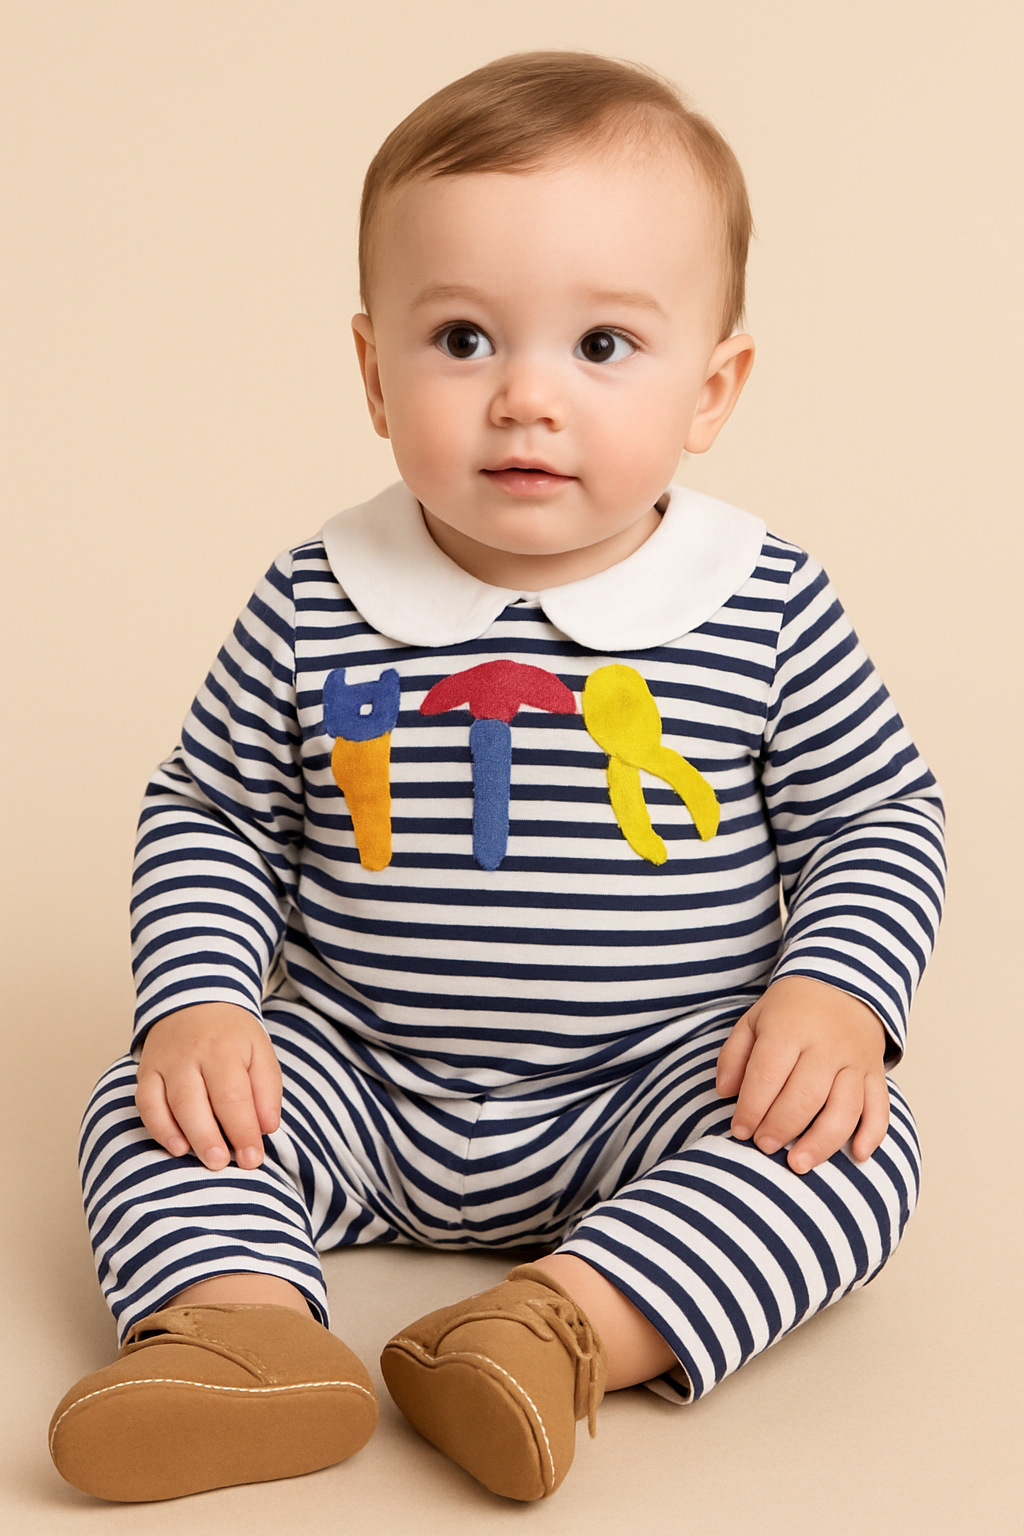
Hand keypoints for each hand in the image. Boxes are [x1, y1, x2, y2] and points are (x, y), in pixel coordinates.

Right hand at [136, 1002, 281, 1170]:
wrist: (195, 1002)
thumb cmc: (232, 1036)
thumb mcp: (260, 1052)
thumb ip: (267, 1090)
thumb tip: (267, 1128)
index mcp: (224, 1048)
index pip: (233, 1095)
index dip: (243, 1130)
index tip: (253, 1158)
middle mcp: (191, 1055)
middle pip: (197, 1101)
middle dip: (211, 1138)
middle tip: (225, 1164)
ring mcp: (165, 1063)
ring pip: (170, 1104)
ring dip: (187, 1136)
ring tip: (206, 1160)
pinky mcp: (146, 1072)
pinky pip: (146, 1104)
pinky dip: (158, 1128)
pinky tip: (176, 1147)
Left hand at [715, 976, 888, 1174]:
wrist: (841, 985)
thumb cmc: (790, 1010)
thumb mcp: (754, 1020)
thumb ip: (734, 1056)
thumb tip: (725, 1093)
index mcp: (789, 1029)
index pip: (768, 1074)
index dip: (752, 1107)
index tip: (740, 1130)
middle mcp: (825, 1045)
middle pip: (805, 1096)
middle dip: (781, 1127)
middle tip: (764, 1147)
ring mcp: (854, 1060)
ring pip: (844, 1108)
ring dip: (822, 1141)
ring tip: (798, 1164)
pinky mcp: (876, 1072)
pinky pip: (880, 1106)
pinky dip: (872, 1133)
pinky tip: (857, 1155)